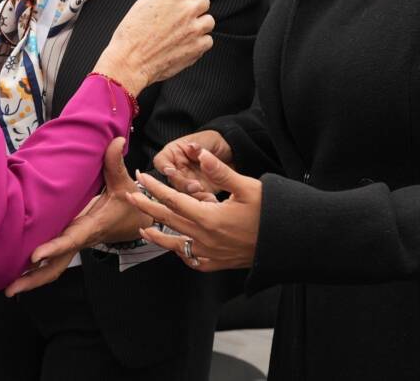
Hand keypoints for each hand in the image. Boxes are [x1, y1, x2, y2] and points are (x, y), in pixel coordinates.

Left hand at [5, 138, 151, 295]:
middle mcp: (80, 239)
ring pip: (52, 267)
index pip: (71, 239)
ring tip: (7, 288)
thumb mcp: (124, 183)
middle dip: (35, 278)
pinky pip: (52, 261)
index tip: (34, 255)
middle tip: (11, 287)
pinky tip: (15, 276)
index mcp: (92, 227)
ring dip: (31, 279)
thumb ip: (115, 163)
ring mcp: (73, 244)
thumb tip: (115, 142)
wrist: (135, 221)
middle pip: (57, 265)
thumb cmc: (128, 203)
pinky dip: (35, 271)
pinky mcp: (68, 243)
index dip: (54, 247)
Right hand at [94, 0, 213, 95]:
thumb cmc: (131, 33)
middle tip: (182, 16)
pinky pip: (208, 40)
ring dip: (199, 25)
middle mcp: (187, 9)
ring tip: (184, 31)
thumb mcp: (142, 4)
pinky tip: (186, 44)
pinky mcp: (197, 47)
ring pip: (209, 21)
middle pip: (205, 2)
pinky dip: (200, 42)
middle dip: (195, 7)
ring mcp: (194, 29)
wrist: (130, 61)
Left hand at [126, 149, 261, 271]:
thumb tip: (199, 154)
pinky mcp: (217, 263)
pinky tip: (176, 246)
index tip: (141, 177)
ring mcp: (209, 253)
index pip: (172, 200)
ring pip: (174, 244)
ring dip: (157, 234)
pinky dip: (179, 251)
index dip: (154, 188)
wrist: (289, 244)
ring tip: (143, 227)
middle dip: (147, 207)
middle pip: (167, 220)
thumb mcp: (247, 187)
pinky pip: (191, 259)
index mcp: (208, 217)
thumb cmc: (271, 212)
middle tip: (130, 196)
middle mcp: (204, 238)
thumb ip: (220, 171)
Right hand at [154, 130, 233, 196]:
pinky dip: (204, 202)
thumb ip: (198, 146)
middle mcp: (176, 170)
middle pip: (171, 181)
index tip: (170, 171)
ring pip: (182, 194)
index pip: (161, 161)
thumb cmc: (212, 144)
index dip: (163, 167)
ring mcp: (185, 183)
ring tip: (209, 196)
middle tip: (196, 186)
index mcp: (173, 154)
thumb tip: (192, 147)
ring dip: (194, 196)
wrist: (228, 154)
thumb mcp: (206, 140)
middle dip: (183, 184)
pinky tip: (212, 199)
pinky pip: (196, 201)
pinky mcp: (197, 194)